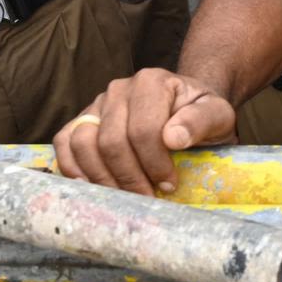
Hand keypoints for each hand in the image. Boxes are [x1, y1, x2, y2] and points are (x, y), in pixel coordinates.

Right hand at [51, 67, 236, 195]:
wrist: (186, 108)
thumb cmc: (200, 115)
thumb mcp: (217, 115)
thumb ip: (201, 121)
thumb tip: (173, 138)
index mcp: (152, 82)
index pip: (143, 129)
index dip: (154, 163)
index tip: (169, 184)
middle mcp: (119, 88)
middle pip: (111, 141)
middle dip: (129, 177)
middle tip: (147, 199)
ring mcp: (97, 103)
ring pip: (83, 143)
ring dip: (101, 178)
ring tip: (123, 198)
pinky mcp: (82, 119)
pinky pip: (64, 142)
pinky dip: (71, 167)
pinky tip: (91, 187)